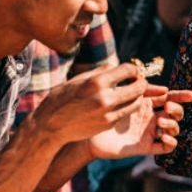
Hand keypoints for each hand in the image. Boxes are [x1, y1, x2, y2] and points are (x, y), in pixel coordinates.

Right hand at [30, 62, 150, 144]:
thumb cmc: (62, 98)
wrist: (51, 125)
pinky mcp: (108, 124)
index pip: (128, 70)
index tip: (132, 72)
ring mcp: (108, 113)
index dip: (133, 70)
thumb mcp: (78, 79)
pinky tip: (123, 103)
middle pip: (138, 87)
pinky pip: (126, 113)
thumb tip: (116, 66)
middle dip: (141, 82)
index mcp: (96, 82)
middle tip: (138, 82)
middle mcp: (105, 98)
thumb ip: (100, 72)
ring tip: (133, 93)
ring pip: (136, 102)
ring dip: (138, 96)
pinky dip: (128, 107)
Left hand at [85, 87, 180, 158]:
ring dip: (172, 124)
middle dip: (177, 109)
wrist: (88, 132)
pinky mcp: (146, 147)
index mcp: (147, 104)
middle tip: (168, 107)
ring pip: (173, 129)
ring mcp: (149, 132)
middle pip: (175, 113)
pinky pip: (165, 147)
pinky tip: (164, 137)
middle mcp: (151, 118)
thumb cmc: (102, 112)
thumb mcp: (122, 97)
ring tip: (160, 122)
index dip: (182, 96)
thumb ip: (139, 90)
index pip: (169, 97)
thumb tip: (161, 87)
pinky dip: (170, 142)